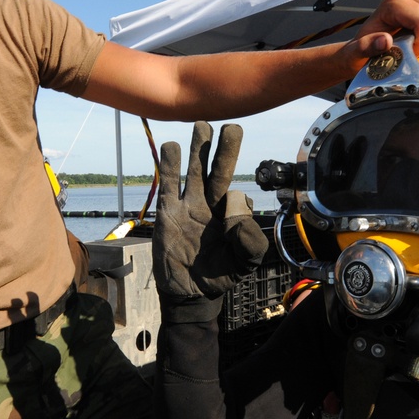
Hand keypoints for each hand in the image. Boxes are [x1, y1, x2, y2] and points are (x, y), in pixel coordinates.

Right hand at [153, 121, 268, 321]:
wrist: (189, 292)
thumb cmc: (220, 275)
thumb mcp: (245, 263)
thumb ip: (250, 241)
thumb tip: (238, 207)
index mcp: (231, 215)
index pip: (234, 196)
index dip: (234, 201)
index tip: (228, 217)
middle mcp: (210, 205)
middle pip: (218, 171)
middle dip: (224, 149)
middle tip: (231, 127)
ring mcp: (188, 206)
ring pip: (194, 171)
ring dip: (197, 149)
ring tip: (201, 125)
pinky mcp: (168, 212)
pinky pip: (168, 185)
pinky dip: (168, 166)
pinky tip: (171, 147)